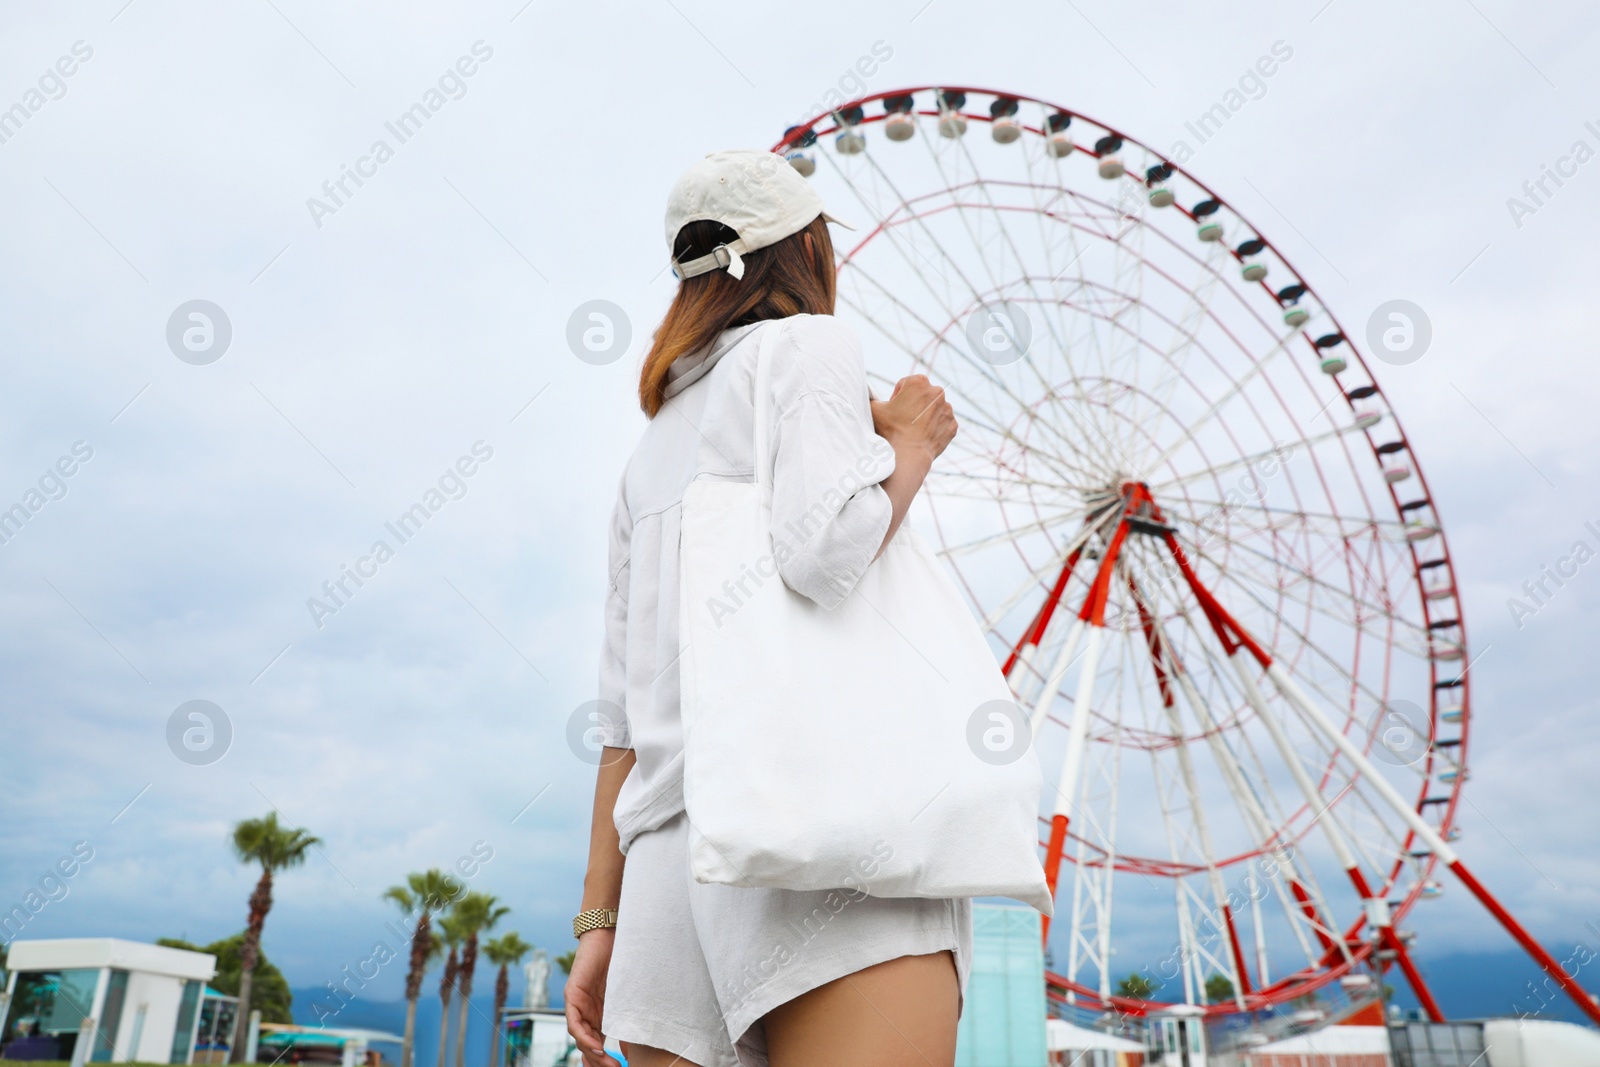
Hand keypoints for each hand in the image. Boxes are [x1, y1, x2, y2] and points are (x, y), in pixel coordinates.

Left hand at [564, 929, 619, 1066]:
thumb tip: (638, 1043)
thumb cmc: (622, 960)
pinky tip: (596, 1046)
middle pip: (588, 1045)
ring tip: (607, 1063)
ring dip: (592, 1053)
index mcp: (599, 1015)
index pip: (598, 1044)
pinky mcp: (572, 996)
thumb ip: (629, 1017)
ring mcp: (577, 1005)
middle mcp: (586, 1013)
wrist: (609, 935)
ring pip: (580, 1038)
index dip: (605, 1059)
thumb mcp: (628, 995)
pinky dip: (583, 1036)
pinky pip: (574, 1023)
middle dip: (600, 1061)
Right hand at [870, 375, 957, 461]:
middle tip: (903, 420)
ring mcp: (948, 409)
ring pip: (934, 409)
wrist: (907, 455)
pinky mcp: (953, 425)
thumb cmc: (889, 430)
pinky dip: (935, 428)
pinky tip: (923, 436)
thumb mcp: (874, 408)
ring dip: (925, 416)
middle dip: (914, 405)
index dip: (897, 397)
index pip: (906, 385)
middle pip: (922, 396)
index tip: (894, 410)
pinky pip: (943, 424)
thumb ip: (873, 397)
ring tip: (913, 430)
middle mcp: (937, 392)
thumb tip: (870, 396)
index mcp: (919, 382)